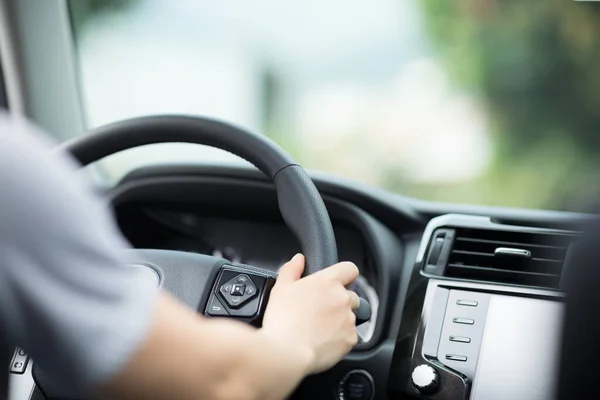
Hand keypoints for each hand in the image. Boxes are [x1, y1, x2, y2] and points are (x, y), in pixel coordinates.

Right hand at [261, 254, 359, 373]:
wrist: (287, 352)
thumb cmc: (282, 319)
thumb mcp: (281, 288)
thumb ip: (292, 269)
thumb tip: (299, 259)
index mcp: (328, 282)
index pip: (350, 269)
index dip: (344, 274)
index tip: (338, 282)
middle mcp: (343, 298)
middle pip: (351, 295)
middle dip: (339, 301)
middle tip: (321, 310)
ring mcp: (349, 319)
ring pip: (350, 316)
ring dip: (340, 320)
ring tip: (319, 328)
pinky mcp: (351, 339)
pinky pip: (350, 336)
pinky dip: (340, 338)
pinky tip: (323, 340)